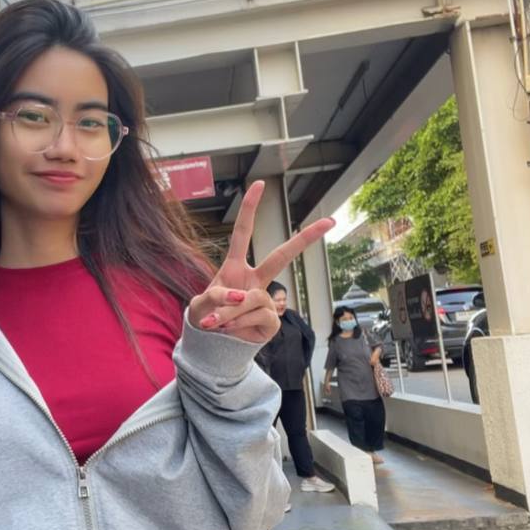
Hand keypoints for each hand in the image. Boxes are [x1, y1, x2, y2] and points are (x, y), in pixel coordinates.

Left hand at [188, 180, 334, 343]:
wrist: (211, 345)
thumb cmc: (205, 317)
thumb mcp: (199, 305)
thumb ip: (215, 298)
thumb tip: (241, 296)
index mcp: (235, 267)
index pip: (243, 233)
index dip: (250, 209)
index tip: (260, 184)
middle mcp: (254, 280)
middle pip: (281, 256)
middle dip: (304, 239)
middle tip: (329, 221)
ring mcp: (265, 300)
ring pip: (254, 298)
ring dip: (230, 312)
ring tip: (214, 322)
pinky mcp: (271, 321)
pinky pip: (258, 316)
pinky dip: (238, 323)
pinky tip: (231, 329)